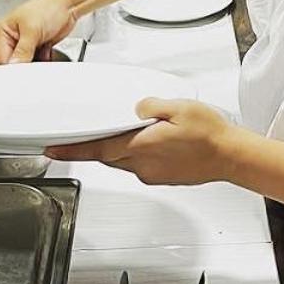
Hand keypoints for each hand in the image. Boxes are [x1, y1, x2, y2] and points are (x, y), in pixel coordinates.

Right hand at [0, 0, 77, 62]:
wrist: (68, 5)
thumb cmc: (48, 7)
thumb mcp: (32, 30)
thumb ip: (22, 51)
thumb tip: (14, 66)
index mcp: (3, 31)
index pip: (2, 58)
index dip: (12, 68)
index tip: (22, 73)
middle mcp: (12, 39)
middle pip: (12, 63)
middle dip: (23, 67)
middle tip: (33, 68)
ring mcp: (25, 44)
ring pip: (25, 65)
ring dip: (34, 66)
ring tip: (41, 59)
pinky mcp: (37, 48)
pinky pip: (36, 63)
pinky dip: (42, 64)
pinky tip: (46, 57)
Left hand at [45, 98, 238, 185]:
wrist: (231, 157)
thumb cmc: (210, 135)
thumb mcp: (179, 107)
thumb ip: (151, 105)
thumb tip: (137, 107)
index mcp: (141, 146)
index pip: (96, 149)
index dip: (71, 149)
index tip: (52, 150)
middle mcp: (142, 164)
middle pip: (106, 155)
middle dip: (95, 145)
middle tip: (85, 135)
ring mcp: (151, 173)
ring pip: (121, 162)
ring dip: (116, 149)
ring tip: (127, 133)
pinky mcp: (160, 178)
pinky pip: (137, 166)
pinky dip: (135, 154)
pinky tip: (151, 143)